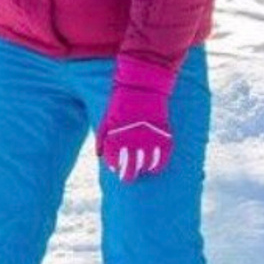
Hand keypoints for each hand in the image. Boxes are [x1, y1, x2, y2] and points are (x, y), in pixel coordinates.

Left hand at [96, 56, 174, 181]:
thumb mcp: (106, 120)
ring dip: (142, 169)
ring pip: (145, 166)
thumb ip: (102, 139)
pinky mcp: (163, 137)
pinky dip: (157, 166)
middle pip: (130, 170)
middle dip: (127, 175)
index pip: (114, 163)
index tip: (116, 167)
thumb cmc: (120, 103)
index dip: (115, 167)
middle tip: (128, 176)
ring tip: (140, 167)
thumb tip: (100, 157)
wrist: (141, 87)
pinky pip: (161, 159)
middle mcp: (132, 143)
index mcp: (116, 138)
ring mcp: (149, 140)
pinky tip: (153, 166)